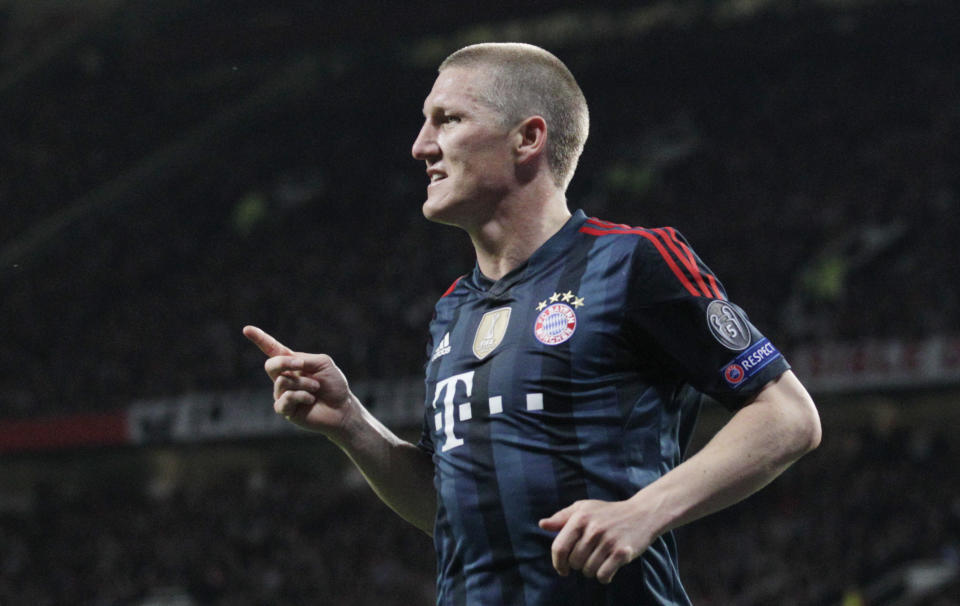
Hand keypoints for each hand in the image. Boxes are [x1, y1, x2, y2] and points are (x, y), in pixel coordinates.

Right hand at [242, 325, 355, 435]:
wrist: (342, 408)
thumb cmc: (334, 384)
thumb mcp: (323, 363)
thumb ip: (305, 359)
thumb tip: (288, 364)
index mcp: (292, 363)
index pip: (273, 350)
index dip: (260, 339)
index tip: (247, 329)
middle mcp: (284, 378)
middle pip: (270, 365)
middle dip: (284, 363)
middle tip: (301, 365)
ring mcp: (283, 394)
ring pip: (282, 382)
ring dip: (303, 383)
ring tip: (316, 388)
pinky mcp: (285, 410)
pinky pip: (285, 399)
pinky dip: (301, 396)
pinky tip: (310, 399)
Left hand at [538, 498, 656, 583]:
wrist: (642, 513)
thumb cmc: (608, 512)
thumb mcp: (584, 509)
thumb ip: (562, 517)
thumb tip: (542, 525)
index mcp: (580, 517)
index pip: (559, 548)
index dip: (557, 562)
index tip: (562, 569)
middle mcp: (593, 529)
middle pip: (574, 562)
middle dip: (578, 565)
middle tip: (588, 558)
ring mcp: (608, 541)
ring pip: (588, 571)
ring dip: (592, 570)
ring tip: (599, 559)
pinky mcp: (623, 552)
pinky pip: (603, 575)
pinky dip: (604, 576)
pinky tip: (609, 567)